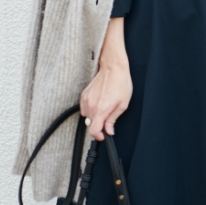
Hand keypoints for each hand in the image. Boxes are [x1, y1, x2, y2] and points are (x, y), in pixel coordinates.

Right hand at [79, 17, 132, 140]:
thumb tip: (109, 131)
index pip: (93, 131)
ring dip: (95, 116)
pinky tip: (99, 102)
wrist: (113, 68)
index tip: (103, 135)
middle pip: (91, 124)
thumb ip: (113, 119)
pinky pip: (85, 108)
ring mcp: (85, 100)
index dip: (98, 136)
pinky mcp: (83, 95)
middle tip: (109, 117)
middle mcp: (91, 106)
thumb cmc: (120, 84)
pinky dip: (91, 109)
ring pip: (87, 117)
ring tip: (105, 107)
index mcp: (101, 109)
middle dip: (99, 124)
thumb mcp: (123, 104)